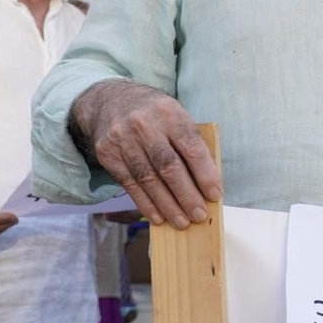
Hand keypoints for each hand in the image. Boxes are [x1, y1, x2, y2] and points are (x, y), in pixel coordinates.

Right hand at [71, 79, 220, 228]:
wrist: (109, 100)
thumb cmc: (154, 113)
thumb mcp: (175, 114)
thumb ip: (190, 141)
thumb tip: (207, 180)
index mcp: (169, 112)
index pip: (191, 148)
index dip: (205, 174)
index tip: (215, 194)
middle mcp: (145, 125)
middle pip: (169, 167)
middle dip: (187, 195)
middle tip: (199, 215)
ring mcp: (123, 140)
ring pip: (148, 179)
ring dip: (167, 205)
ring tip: (181, 222)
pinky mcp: (107, 154)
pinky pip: (130, 184)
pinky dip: (145, 203)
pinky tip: (158, 217)